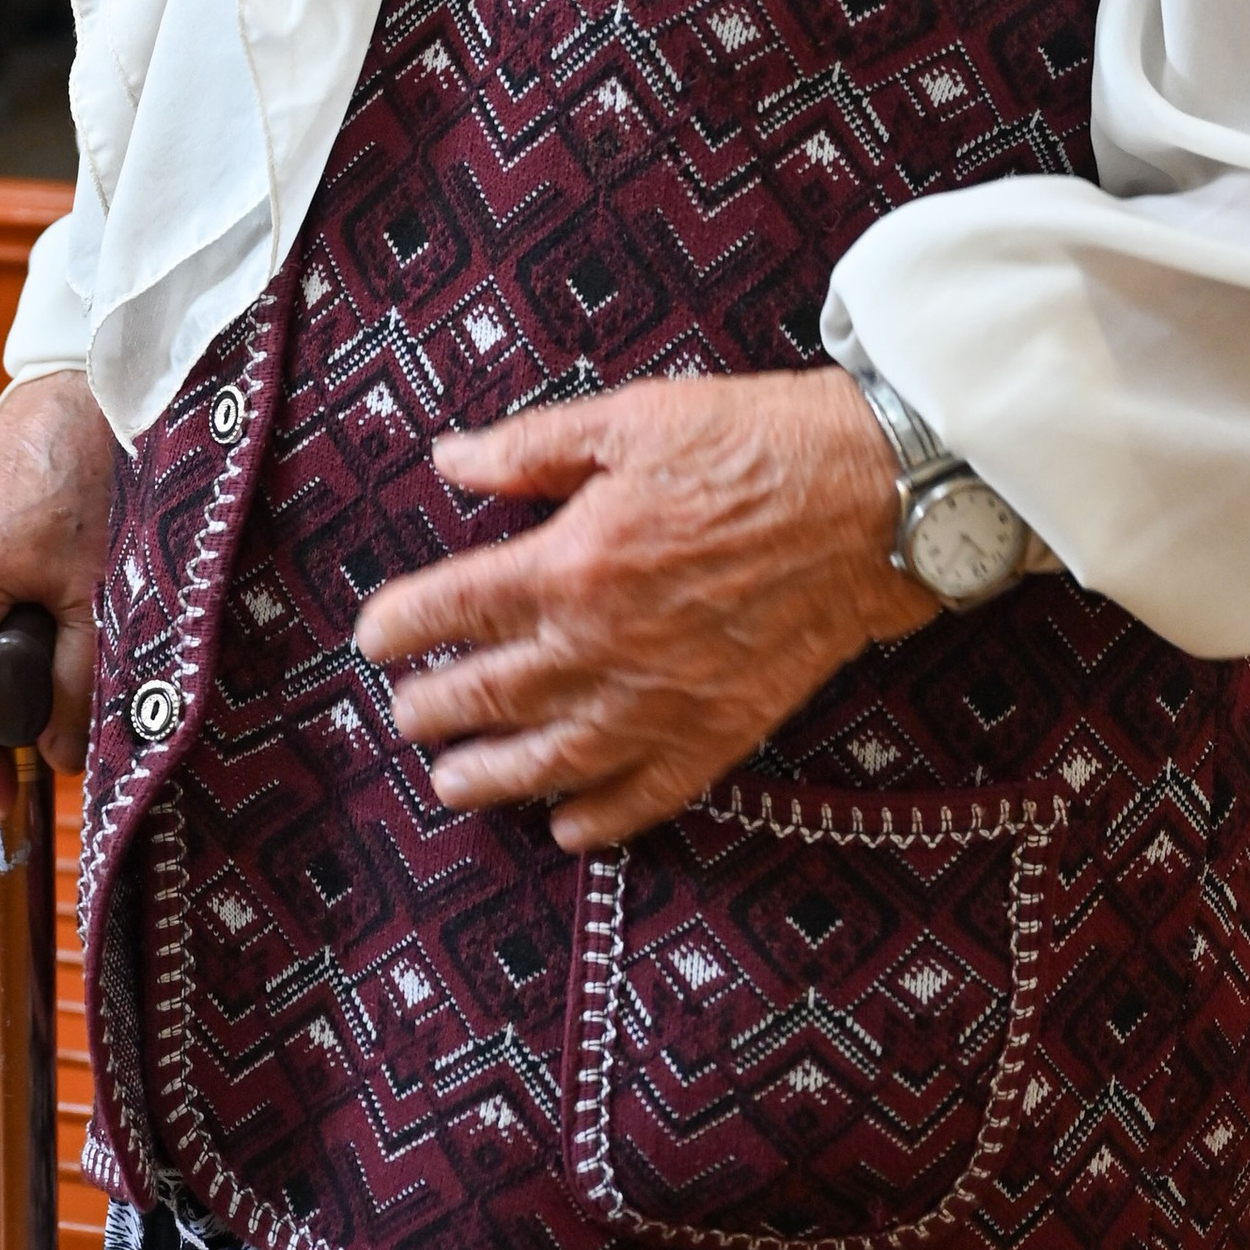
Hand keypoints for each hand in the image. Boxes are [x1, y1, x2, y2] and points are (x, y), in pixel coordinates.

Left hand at [351, 369, 924, 851]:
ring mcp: (660, 699)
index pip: (453, 609)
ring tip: (449, 784)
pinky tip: (566, 829)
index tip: (376, 640)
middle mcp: (601, 645)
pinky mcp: (720, 730)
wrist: (873, 499)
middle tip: (406, 713)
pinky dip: (601, 820)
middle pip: (488, 693)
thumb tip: (448, 461)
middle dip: (433, 708)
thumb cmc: (754, 444)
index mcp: (569, 563)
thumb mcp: (629, 419)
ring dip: (489, 778)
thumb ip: (530, 450)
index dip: (402, 627)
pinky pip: (646, 793)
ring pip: (550, 760)